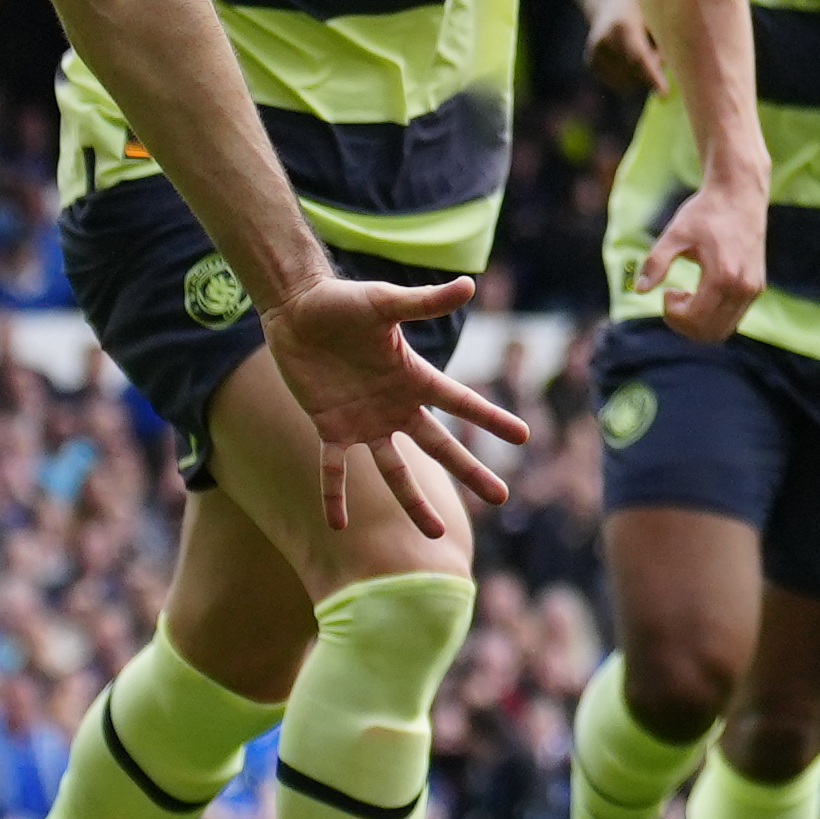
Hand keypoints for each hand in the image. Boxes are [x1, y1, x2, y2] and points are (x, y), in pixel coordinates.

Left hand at [259, 272, 530, 535]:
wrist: (296, 308)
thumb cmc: (342, 300)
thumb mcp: (384, 302)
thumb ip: (424, 301)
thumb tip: (469, 285)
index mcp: (414, 377)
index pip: (461, 402)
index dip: (491, 419)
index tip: (523, 437)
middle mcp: (395, 406)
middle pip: (439, 446)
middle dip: (470, 472)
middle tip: (501, 497)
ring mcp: (364, 421)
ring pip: (394, 470)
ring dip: (413, 501)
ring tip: (436, 533)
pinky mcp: (329, 427)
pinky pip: (333, 469)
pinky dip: (333, 495)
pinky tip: (337, 525)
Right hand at [584, 0, 661, 95]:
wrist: (609, 1)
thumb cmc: (642, 10)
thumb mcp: (655, 20)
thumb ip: (662, 44)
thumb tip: (670, 73)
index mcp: (622, 26)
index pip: (638, 57)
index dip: (652, 76)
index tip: (665, 93)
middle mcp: (603, 41)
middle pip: (633, 73)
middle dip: (651, 74)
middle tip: (658, 54)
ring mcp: (594, 52)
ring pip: (625, 82)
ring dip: (640, 77)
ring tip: (642, 53)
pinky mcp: (591, 62)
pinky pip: (617, 83)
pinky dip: (629, 78)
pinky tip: (629, 58)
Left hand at [641, 177, 768, 342]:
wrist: (739, 195)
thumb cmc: (705, 213)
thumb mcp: (675, 234)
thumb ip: (656, 262)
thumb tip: (639, 290)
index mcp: (724, 276)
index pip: (696, 320)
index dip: (673, 314)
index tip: (667, 291)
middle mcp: (743, 288)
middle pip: (709, 332)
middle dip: (683, 323)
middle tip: (673, 295)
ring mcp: (753, 290)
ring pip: (722, 331)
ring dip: (698, 322)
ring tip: (687, 294)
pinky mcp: (756, 288)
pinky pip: (732, 319)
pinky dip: (711, 316)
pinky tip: (700, 292)